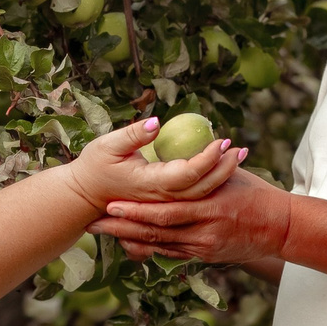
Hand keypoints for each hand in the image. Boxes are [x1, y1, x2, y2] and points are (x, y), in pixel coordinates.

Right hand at [65, 118, 245, 212]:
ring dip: (223, 176)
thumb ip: (132, 135)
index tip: (223, 141)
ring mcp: (165, 203)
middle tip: (241, 148)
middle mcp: (162, 197)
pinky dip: (211, 182)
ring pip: (201, 194)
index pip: (188, 173)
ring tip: (239, 156)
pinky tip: (223, 168)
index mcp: (151, 183)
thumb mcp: (107, 146)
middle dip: (225, 168)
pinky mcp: (166, 202)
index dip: (208, 158)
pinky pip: (194, 196)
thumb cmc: (95, 167)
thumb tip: (156, 123)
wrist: (85, 198)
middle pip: (202, 187)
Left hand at [91, 167, 291, 268]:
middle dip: (123, 227)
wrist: (281, 227)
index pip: (165, 211)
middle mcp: (205, 230)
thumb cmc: (256, 194)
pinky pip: (173, 256)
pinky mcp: (207, 257)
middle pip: (156, 232)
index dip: (136, 210)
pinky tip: (131, 245)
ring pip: (161, 247)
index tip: (110, 203)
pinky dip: (151, 251)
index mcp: (210, 206)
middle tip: (95, 222)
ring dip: (130, 240)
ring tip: (105, 233)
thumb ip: (203, 170)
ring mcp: (205, 247)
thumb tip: (182, 150)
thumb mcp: (230, 177)